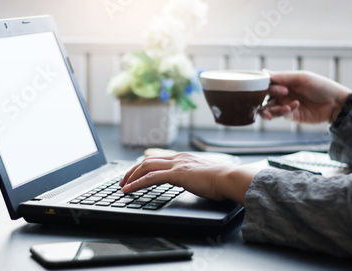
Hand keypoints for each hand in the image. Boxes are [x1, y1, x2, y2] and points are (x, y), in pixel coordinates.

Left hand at [119, 153, 260, 205]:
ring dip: (131, 176)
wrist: (229, 178)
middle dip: (132, 171)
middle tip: (123, 181)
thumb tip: (185, 181)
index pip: (157, 160)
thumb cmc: (220, 180)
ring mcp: (176, 165)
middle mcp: (177, 158)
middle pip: (147, 161)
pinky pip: (150, 178)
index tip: (134, 175)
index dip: (142, 167)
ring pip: (145, 167)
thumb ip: (190, 175)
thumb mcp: (201, 175)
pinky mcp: (176, 174)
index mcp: (183, 158)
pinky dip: (136, 184)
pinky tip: (129, 190)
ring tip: (122, 186)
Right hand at [260, 70, 351, 123]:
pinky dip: (284, 111)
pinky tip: (295, 107)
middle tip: (280, 96)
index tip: (275, 85)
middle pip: (263, 98)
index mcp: (284, 82)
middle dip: (266, 98)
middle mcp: (282, 93)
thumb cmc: (321, 86)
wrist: (336, 103)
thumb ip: (283, 76)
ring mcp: (285, 105)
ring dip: (272, 109)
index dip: (266, 86)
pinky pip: (280, 115)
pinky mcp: (291, 116)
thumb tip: (264, 72)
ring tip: (285, 108)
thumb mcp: (302, 77)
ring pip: (268, 109)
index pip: (266, 84)